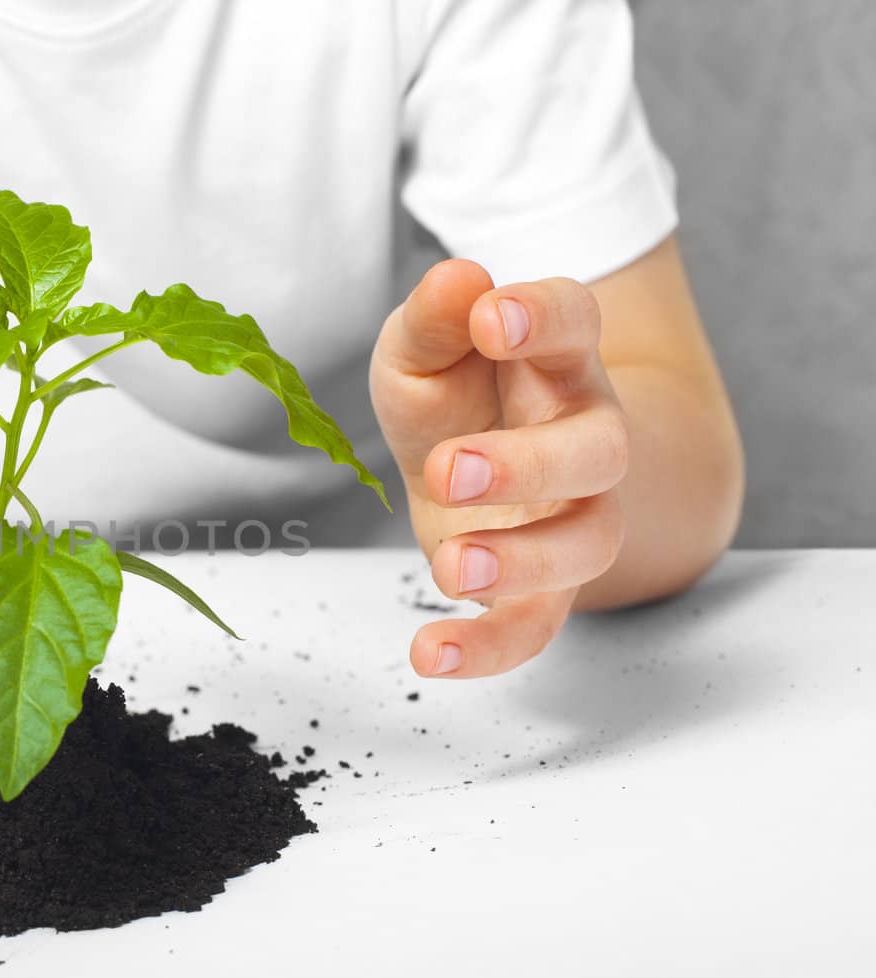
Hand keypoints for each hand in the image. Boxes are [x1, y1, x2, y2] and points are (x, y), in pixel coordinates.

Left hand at [369, 260, 629, 677]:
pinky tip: (428, 654)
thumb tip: (458, 280)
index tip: (493, 317)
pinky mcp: (541, 584)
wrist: (475, 466)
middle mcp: (586, 437)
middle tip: (450, 468)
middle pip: (598, 451)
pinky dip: (488, 648)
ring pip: (587, 543)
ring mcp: (573, 516)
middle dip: (529, 464)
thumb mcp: (423, 348)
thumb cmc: (454, 394)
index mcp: (559, 362)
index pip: (577, 324)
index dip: (543, 317)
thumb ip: (435, 319)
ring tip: (452, 565)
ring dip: (523, 560)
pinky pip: (537, 626)